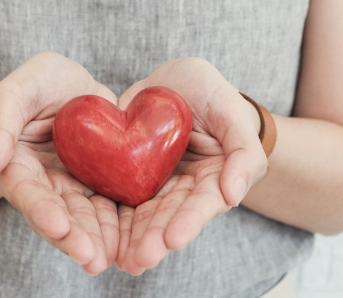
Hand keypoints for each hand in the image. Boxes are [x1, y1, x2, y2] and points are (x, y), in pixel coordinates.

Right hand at [0, 52, 120, 274]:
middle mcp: (44, 185)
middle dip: (74, 238)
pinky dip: (120, 226)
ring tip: (110, 258)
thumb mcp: (17, 91)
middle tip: (91, 257)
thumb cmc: (37, 83)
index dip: (42, 211)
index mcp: (16, 166)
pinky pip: (111, 206)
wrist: (72, 84)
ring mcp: (73, 187)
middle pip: (57, 215)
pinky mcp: (100, 185)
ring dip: (97, 240)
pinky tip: (133, 242)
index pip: (27, 193)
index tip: (59, 227)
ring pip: (85, 218)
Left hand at [113, 57, 266, 274]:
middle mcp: (183, 189)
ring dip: (132, 239)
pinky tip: (99, 238)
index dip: (189, 221)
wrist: (176, 81)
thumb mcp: (231, 110)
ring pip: (142, 215)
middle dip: (155, 239)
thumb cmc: (212, 94)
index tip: (174, 239)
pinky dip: (110, 219)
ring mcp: (154, 184)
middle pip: (168, 217)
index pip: (202, 203)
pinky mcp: (128, 175)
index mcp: (212, 178)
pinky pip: (117, 198)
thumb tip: (234, 195)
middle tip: (141, 259)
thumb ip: (243, 151)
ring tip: (122, 262)